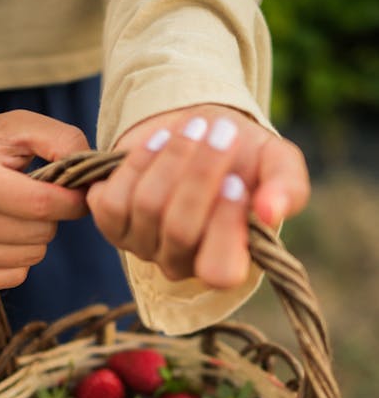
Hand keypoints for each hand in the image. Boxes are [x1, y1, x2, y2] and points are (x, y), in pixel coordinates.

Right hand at [0, 99, 88, 289]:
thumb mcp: (18, 127)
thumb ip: (62, 139)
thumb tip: (90, 173)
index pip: (42, 204)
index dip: (72, 200)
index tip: (76, 191)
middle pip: (39, 235)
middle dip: (51, 217)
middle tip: (33, 197)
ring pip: (30, 258)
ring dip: (34, 237)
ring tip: (13, 213)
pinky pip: (14, 277)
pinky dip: (17, 258)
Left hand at [86, 105, 309, 287]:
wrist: (201, 131)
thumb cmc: (246, 156)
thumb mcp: (278, 166)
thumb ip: (287, 188)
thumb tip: (270, 211)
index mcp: (228, 262)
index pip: (220, 271)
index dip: (224, 229)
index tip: (235, 182)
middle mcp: (181, 263)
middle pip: (180, 230)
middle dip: (200, 173)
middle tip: (220, 131)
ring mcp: (143, 246)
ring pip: (147, 208)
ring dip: (172, 158)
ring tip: (193, 127)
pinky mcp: (111, 224)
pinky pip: (112, 200)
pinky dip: (137, 162)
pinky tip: (158, 141)